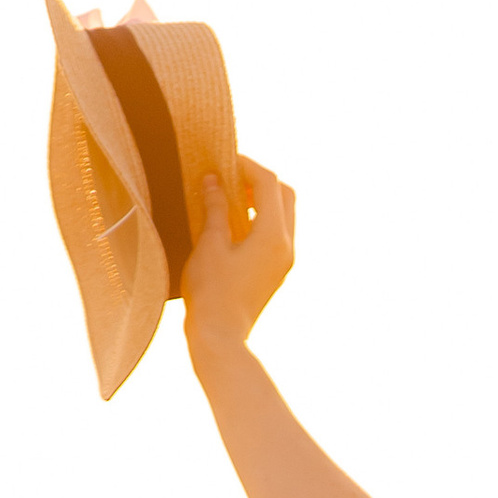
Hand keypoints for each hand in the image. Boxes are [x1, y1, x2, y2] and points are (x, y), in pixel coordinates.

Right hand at [183, 155, 294, 353]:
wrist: (220, 337)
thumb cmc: (212, 292)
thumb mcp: (210, 243)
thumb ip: (215, 207)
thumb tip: (213, 180)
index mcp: (274, 236)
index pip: (269, 183)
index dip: (247, 165)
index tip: (225, 160)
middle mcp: (287, 246)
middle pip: (285, 195)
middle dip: (261, 180)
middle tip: (232, 177)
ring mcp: (285, 261)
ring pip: (284, 214)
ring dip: (262, 199)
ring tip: (231, 197)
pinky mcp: (278, 272)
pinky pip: (278, 234)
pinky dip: (262, 219)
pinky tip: (237, 222)